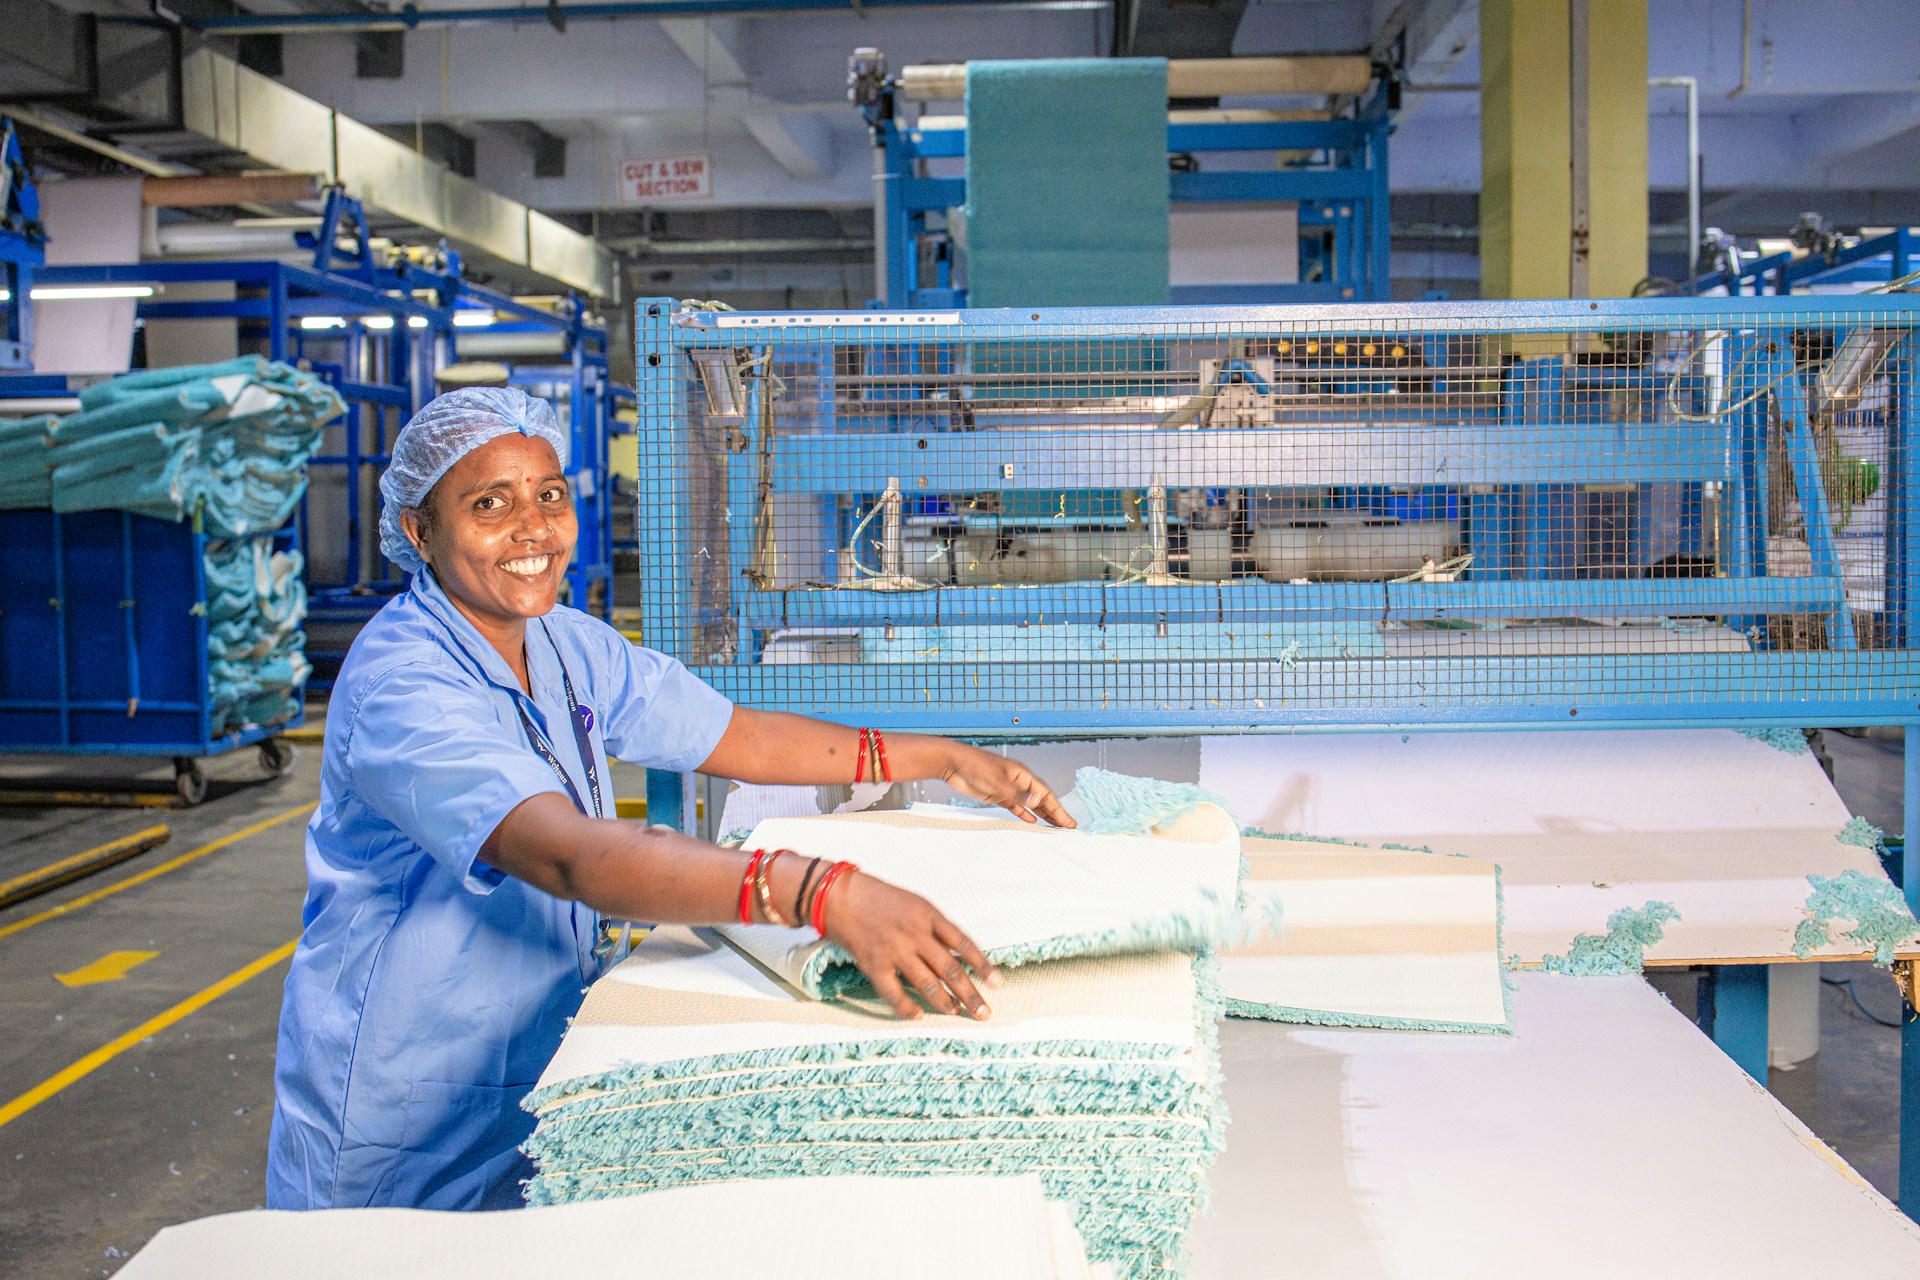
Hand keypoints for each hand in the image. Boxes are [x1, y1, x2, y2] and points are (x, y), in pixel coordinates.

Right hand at [824, 871, 1000, 1019]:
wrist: (839, 895)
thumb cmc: (879, 898)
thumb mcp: (915, 903)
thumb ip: (935, 927)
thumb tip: (958, 953)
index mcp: (928, 915)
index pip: (964, 943)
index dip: (983, 965)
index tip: (997, 983)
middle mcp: (915, 934)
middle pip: (950, 969)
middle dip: (970, 994)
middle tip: (984, 1013)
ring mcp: (894, 950)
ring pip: (927, 984)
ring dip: (945, 1003)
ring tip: (956, 1013)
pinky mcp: (874, 965)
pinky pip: (895, 993)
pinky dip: (907, 1008)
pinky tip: (918, 1016)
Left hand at [940, 744, 1074, 826]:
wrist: (953, 763)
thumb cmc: (975, 765)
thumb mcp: (997, 781)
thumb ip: (1017, 794)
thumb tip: (1037, 801)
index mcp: (1022, 775)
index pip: (1045, 794)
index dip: (1058, 808)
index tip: (1068, 821)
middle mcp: (1018, 782)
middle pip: (1041, 799)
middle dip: (1055, 813)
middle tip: (1068, 826)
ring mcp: (1008, 789)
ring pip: (1030, 803)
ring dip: (1043, 814)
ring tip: (1054, 825)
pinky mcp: (997, 795)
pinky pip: (1016, 806)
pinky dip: (1024, 813)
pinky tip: (1031, 820)